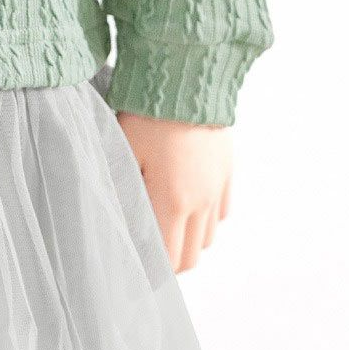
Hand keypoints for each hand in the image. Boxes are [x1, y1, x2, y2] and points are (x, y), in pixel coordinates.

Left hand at [112, 108, 233, 272]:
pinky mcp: (227, 169)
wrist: (186, 76)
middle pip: (192, 254)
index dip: (152, 272)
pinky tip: (190, 205)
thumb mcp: (125, 151)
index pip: (168, 259)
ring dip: (190, 240)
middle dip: (171, 263)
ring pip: (209, 235)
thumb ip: (125, 192)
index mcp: (172, 202)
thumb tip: (121, 223)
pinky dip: (208, 217)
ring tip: (167, 229)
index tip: (137, 273)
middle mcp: (200, 201)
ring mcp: (218, 186)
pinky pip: (222, 209)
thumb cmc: (146, 113)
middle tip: (150, 256)